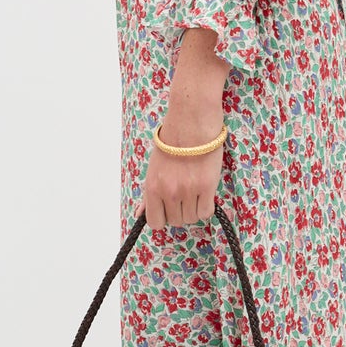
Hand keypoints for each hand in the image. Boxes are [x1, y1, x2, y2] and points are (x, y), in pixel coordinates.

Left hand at [143, 108, 224, 227]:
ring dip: (194, 209)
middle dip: (180, 212)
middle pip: (176, 221)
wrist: (191, 124)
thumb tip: (139, 214)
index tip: (168, 209)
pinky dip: (206, 206)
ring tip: (195, 191)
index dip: (163, 218)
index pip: (155, 222)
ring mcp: (188, 191)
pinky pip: (206, 212)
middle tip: (184, 195)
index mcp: (152, 187)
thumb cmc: (172, 144)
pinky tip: (204, 193)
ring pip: (192, 218)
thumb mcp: (153, 170)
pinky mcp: (206, 187)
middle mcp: (168, 192)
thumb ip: (148, 195)